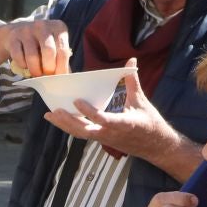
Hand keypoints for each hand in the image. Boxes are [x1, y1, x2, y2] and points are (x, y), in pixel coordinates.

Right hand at [6, 18, 72, 77]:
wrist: (16, 32)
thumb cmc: (40, 43)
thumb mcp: (54, 45)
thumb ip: (60, 59)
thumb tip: (65, 77)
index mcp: (58, 27)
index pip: (63, 50)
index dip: (61, 67)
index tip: (58, 78)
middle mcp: (43, 26)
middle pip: (48, 52)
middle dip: (48, 68)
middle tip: (46, 76)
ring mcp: (27, 30)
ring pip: (32, 56)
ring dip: (35, 70)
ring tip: (36, 73)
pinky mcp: (13, 37)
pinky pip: (18, 57)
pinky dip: (22, 65)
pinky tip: (25, 64)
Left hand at [42, 59, 185, 162]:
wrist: (156, 146)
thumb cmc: (150, 123)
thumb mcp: (142, 101)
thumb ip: (132, 81)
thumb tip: (131, 61)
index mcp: (123, 123)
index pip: (102, 119)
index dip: (88, 111)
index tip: (76, 101)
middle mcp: (110, 134)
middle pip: (84, 130)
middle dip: (67, 121)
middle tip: (53, 111)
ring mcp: (104, 138)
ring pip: (80, 134)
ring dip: (64, 125)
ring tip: (50, 116)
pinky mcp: (101, 140)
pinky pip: (83, 135)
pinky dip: (71, 127)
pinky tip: (61, 120)